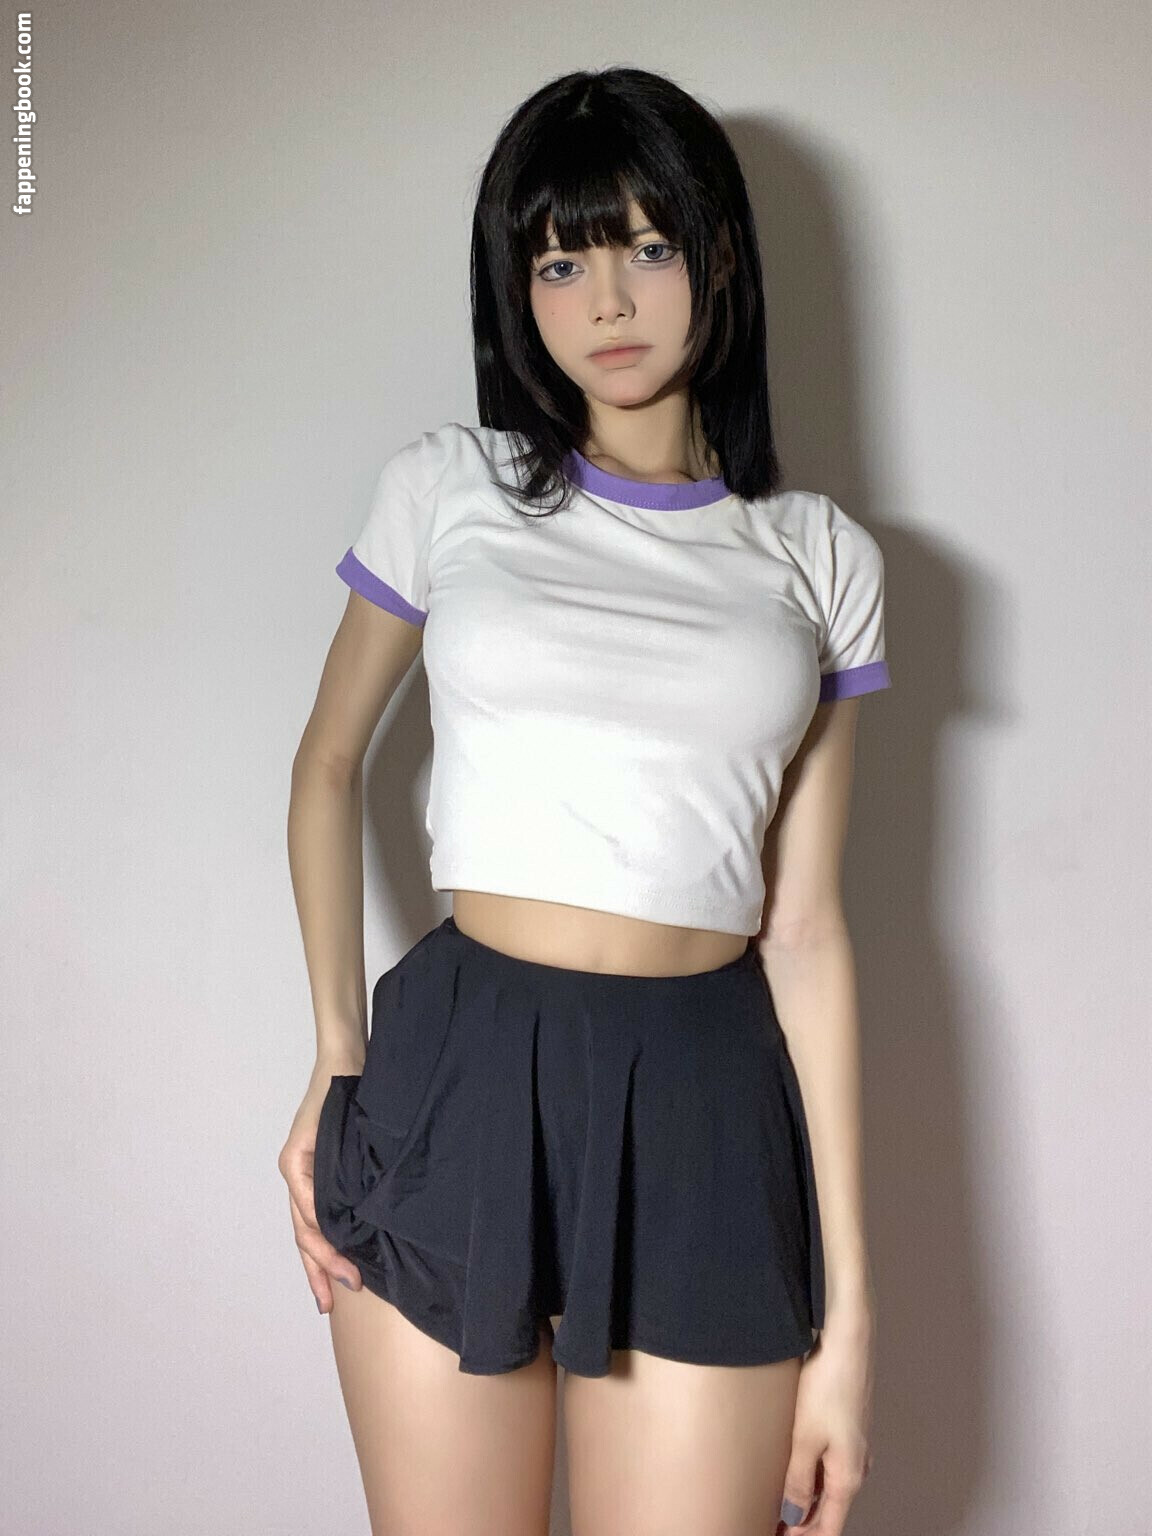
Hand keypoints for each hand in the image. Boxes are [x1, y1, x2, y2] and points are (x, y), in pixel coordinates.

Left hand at [278, 1057, 365, 1313]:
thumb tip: (372, 1227)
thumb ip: (356, 1186)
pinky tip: (332, 1236)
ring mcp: (295, 1164)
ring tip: (345, 1276)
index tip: (337, 1295)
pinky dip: (318, 1216)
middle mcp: (297, 1177)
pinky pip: (307, 1193)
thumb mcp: (359, 1154)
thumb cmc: (362, 1104)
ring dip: (323, 1251)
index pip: (311, 1234)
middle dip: (320, 1270)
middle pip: (303, 1235)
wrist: (348, 1062)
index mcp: (311, 1181)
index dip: (321, 1268)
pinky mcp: (296, 1151)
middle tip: (334, 1301)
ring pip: (303, 1221)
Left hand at [777, 1313, 875, 1534]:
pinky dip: (811, 1475)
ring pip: (830, 1486)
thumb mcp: (805, 1438)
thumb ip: (798, 1480)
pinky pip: (829, 1463)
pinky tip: (792, 1467)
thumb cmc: (827, 1386)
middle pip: (830, 1509)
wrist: (849, 1342)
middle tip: (770, 1523)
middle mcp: (857, 1465)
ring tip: (775, 1499)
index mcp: (849, 1476)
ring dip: (806, 1498)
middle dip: (803, 1522)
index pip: (830, 1527)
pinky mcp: (847, 1426)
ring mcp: (854, 1445)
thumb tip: (793, 1515)